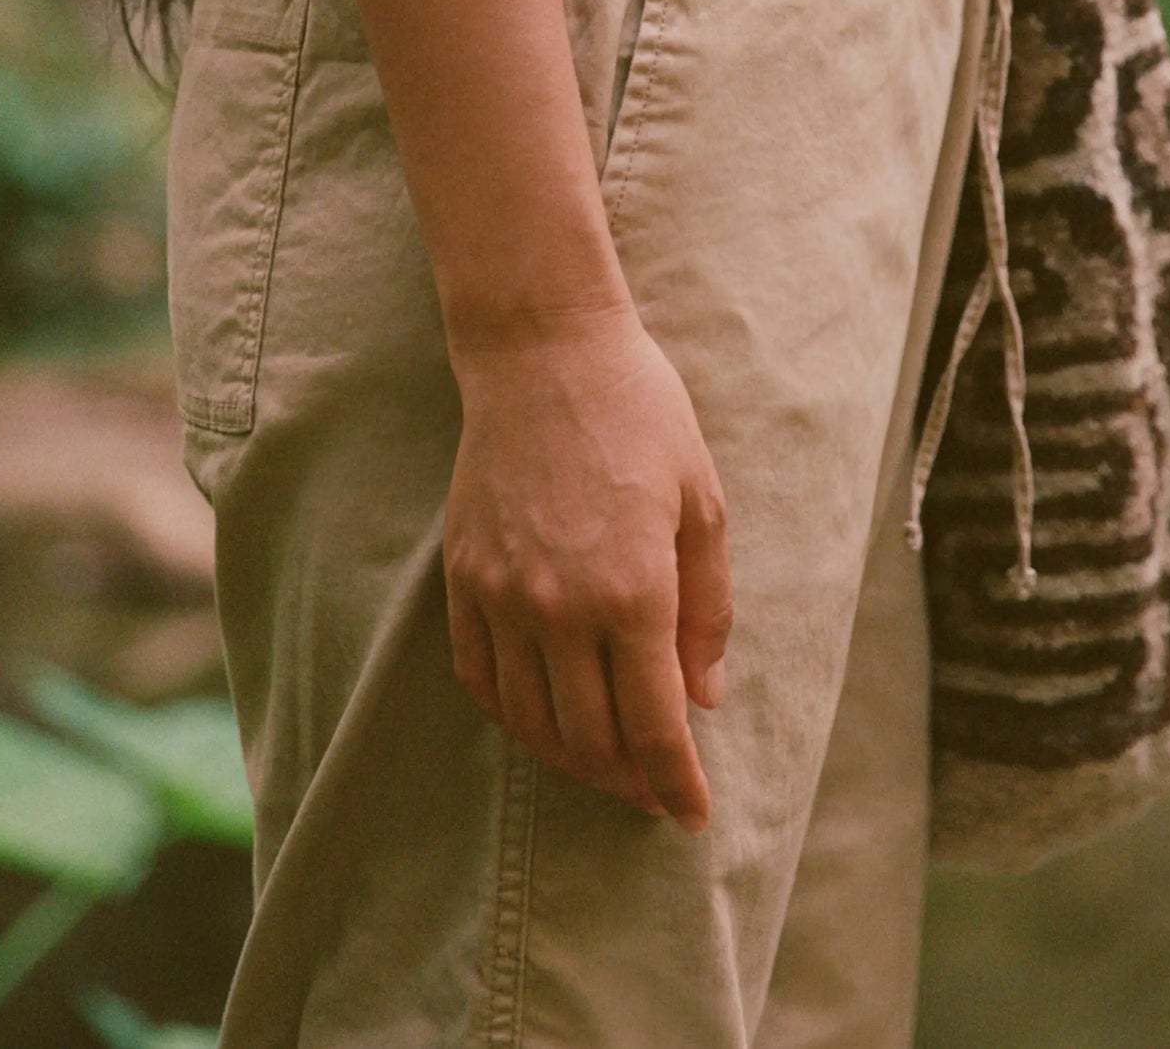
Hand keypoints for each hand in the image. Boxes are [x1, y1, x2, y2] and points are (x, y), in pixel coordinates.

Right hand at [443, 302, 732, 831]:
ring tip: (605, 766)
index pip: (655, 727)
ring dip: (571, 760)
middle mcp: (562, 606)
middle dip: (630, 781)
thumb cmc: (641, 416)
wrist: (543, 354)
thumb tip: (703, 696)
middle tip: (656, 792)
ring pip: (531, 720)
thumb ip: (707, 609)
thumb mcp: (703, 504)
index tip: (692, 815)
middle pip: (592, 739)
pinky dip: (511, 716)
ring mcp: (502, 594)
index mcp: (634, 590)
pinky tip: (540, 720)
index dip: (676, 783)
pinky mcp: (463, 575)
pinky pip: (480, 677)